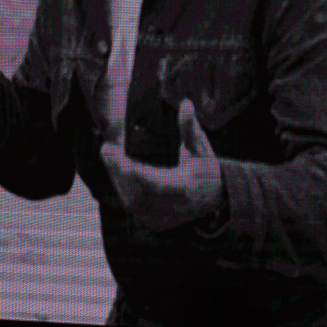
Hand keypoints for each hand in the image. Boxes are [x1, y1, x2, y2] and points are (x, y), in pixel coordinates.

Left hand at [100, 100, 224, 231]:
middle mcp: (175, 206)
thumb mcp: (201, 147)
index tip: (111, 151)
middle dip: (117, 171)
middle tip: (106, 149)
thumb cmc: (208, 168)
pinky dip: (124, 189)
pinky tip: (117, 172)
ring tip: (109, 157)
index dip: (130, 169)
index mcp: (187, 186)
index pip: (153, 182)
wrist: (220, 197)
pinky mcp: (158, 222)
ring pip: (132, 201)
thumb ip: (190, 128)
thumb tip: (185, 104)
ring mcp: (166, 218)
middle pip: (136, 193)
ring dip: (118, 179)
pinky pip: (134, 207)